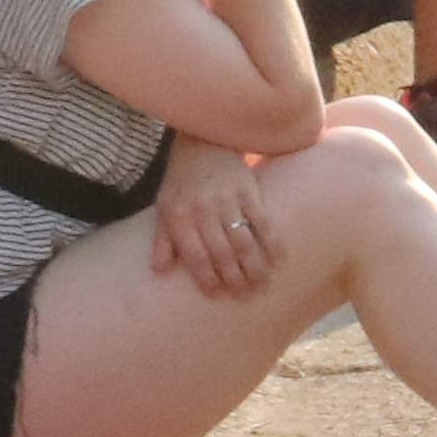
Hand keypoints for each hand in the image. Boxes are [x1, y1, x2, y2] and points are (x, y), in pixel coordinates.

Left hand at [150, 141, 273, 297]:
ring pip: (244, 243)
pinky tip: (277, 260)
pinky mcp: (249, 191)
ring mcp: (228, 201)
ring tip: (261, 284)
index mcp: (179, 216)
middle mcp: (203, 210)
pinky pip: (263, 223)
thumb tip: (159, 271)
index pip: (195, 256)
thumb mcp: (165, 207)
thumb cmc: (182, 180)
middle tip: (245, 295)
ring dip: (254, 268)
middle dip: (234, 279)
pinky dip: (272, 243)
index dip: (207, 279)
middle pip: (222, 254)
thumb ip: (163, 240)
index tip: (217, 295)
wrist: (203, 142)